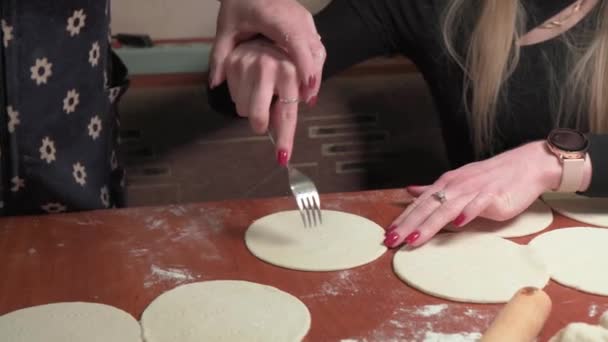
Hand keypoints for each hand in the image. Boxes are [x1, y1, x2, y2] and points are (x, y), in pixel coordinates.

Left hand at [210, 0, 324, 103]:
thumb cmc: (239, 5)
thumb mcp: (226, 29)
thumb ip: (220, 56)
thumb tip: (214, 84)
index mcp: (273, 17)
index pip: (296, 40)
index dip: (303, 64)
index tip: (306, 87)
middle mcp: (295, 17)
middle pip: (313, 48)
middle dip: (313, 75)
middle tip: (306, 100)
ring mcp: (304, 19)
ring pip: (318, 48)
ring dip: (315, 72)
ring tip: (307, 96)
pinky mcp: (306, 22)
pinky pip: (315, 46)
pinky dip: (313, 65)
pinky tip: (306, 82)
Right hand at [225, 39, 300, 164]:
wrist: (265, 31)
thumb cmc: (284, 62)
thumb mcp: (296, 81)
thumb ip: (290, 106)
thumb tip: (282, 135)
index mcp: (290, 74)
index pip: (287, 114)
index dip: (284, 138)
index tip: (282, 157)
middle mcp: (269, 68)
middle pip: (258, 116)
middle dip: (259, 124)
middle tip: (262, 124)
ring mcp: (248, 64)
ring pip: (243, 109)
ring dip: (250, 107)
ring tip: (258, 90)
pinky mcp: (232, 63)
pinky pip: (233, 97)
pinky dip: (241, 95)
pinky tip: (248, 81)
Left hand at [384, 141, 565, 247]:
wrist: (525, 166)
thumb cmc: (490, 177)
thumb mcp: (458, 181)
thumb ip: (434, 190)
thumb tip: (410, 191)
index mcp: (446, 184)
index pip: (419, 204)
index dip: (403, 219)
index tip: (388, 235)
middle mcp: (456, 185)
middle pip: (427, 207)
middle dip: (408, 225)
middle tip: (392, 240)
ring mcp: (474, 190)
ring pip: (447, 208)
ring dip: (429, 224)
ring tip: (415, 238)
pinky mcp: (494, 195)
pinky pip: (478, 204)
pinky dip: (467, 212)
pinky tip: (457, 223)